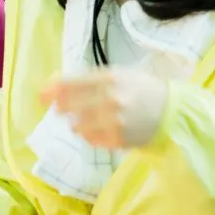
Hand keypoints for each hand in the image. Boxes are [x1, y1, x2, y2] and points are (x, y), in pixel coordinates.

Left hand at [41, 68, 168, 149]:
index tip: (41, 95)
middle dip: (61, 108)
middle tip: (61, 109)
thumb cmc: (142, 89)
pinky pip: (92, 140)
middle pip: (68, 106)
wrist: (173, 111)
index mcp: (109, 79)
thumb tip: (56, 84)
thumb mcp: (118, 75)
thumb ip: (89, 79)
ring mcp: (114, 121)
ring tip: (84, 120)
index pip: (69, 84)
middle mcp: (110, 99)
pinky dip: (89, 135)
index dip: (51, 90)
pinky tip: (97, 130)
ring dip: (76, 123)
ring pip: (78, 126)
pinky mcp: (119, 139)